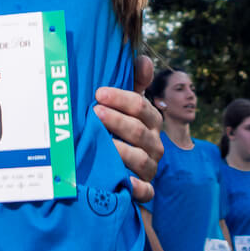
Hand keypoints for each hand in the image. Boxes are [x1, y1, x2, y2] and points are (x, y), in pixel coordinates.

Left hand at [94, 56, 161, 201]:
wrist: (121, 163)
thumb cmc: (121, 124)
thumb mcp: (126, 102)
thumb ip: (134, 81)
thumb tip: (144, 59)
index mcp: (150, 120)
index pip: (141, 106)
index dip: (121, 98)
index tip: (99, 93)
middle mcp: (154, 144)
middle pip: (139, 131)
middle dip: (117, 121)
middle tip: (95, 112)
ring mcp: (150, 167)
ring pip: (141, 160)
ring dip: (121, 150)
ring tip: (102, 141)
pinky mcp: (145, 189)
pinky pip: (146, 191)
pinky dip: (137, 187)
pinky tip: (124, 181)